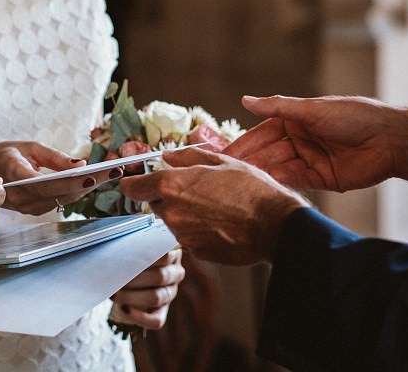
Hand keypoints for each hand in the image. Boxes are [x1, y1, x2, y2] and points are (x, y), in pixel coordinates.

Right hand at [0, 141, 113, 214]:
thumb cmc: (4, 155)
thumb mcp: (27, 147)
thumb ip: (53, 157)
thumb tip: (80, 164)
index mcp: (13, 173)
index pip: (44, 182)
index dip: (68, 182)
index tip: (91, 175)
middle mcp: (19, 195)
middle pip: (58, 193)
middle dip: (88, 182)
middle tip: (114, 170)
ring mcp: (24, 207)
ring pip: (61, 199)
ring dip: (86, 188)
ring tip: (110, 173)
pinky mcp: (30, 211)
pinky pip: (57, 202)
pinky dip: (75, 192)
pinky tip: (93, 181)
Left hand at [109, 249, 184, 329]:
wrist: (130, 278)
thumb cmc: (133, 258)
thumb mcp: (137, 248)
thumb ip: (134, 247)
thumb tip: (118, 250)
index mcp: (173, 254)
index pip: (164, 255)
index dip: (143, 258)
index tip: (123, 258)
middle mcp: (175, 274)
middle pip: (159, 277)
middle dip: (134, 279)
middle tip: (114, 277)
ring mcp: (170, 293)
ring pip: (156, 297)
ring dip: (132, 296)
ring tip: (115, 294)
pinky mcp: (163, 311)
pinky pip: (157, 320)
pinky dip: (139, 316)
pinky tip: (124, 309)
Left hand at [120, 147, 307, 264]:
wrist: (275, 225)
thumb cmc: (251, 189)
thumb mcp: (221, 161)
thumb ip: (188, 156)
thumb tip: (169, 155)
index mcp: (173, 185)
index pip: (133, 187)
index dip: (133, 182)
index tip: (135, 180)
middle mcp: (172, 212)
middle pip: (155, 203)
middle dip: (168, 196)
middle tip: (195, 189)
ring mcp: (183, 235)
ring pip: (174, 220)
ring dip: (186, 213)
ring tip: (215, 205)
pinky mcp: (197, 252)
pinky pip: (190, 237)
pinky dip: (199, 230)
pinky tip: (221, 223)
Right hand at [226, 95, 407, 190]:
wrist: (389, 140)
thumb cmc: (353, 115)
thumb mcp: (312, 109)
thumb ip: (278, 106)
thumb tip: (245, 100)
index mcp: (296, 120)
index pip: (262, 133)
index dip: (243, 143)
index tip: (221, 155)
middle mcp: (300, 139)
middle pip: (268, 153)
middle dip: (248, 162)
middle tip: (224, 175)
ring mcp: (310, 159)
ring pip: (279, 168)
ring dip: (262, 174)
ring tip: (240, 184)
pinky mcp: (322, 178)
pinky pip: (296, 181)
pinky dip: (281, 183)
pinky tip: (264, 187)